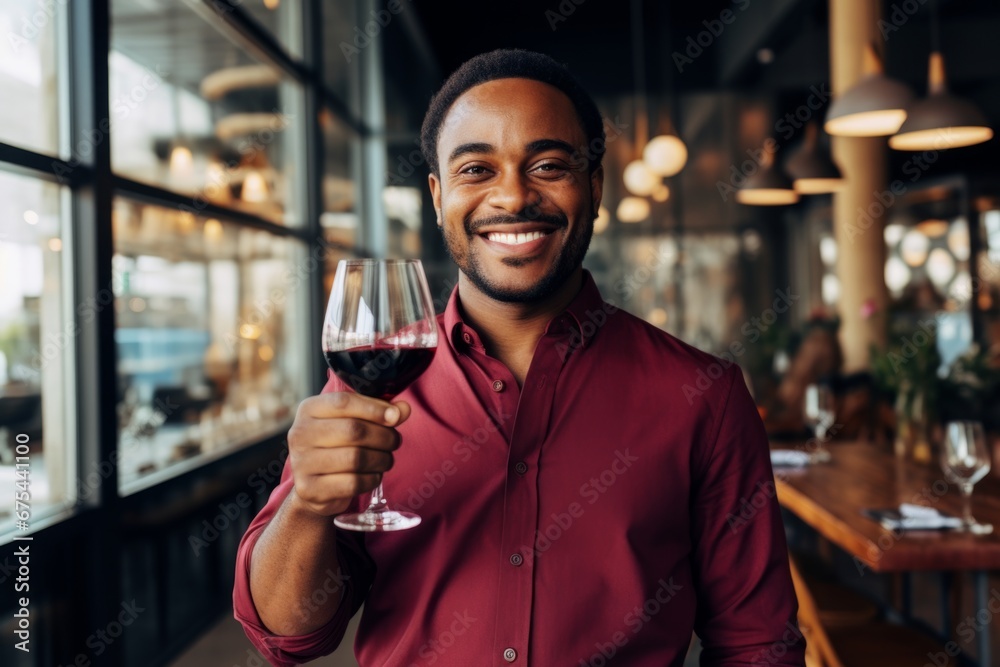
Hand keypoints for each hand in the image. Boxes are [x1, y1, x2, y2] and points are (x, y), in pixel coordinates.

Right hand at [287, 392, 410, 516]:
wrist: (314, 486)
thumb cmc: (338, 445)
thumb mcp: (354, 421)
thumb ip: (379, 412)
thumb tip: (404, 409)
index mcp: (308, 409)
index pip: (343, 402)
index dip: (374, 408)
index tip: (396, 416)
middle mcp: (299, 434)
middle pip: (353, 430)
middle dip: (383, 436)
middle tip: (395, 441)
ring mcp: (302, 463)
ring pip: (356, 458)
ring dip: (381, 459)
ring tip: (387, 459)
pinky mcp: (310, 489)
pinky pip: (353, 483)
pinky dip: (372, 479)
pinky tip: (374, 475)